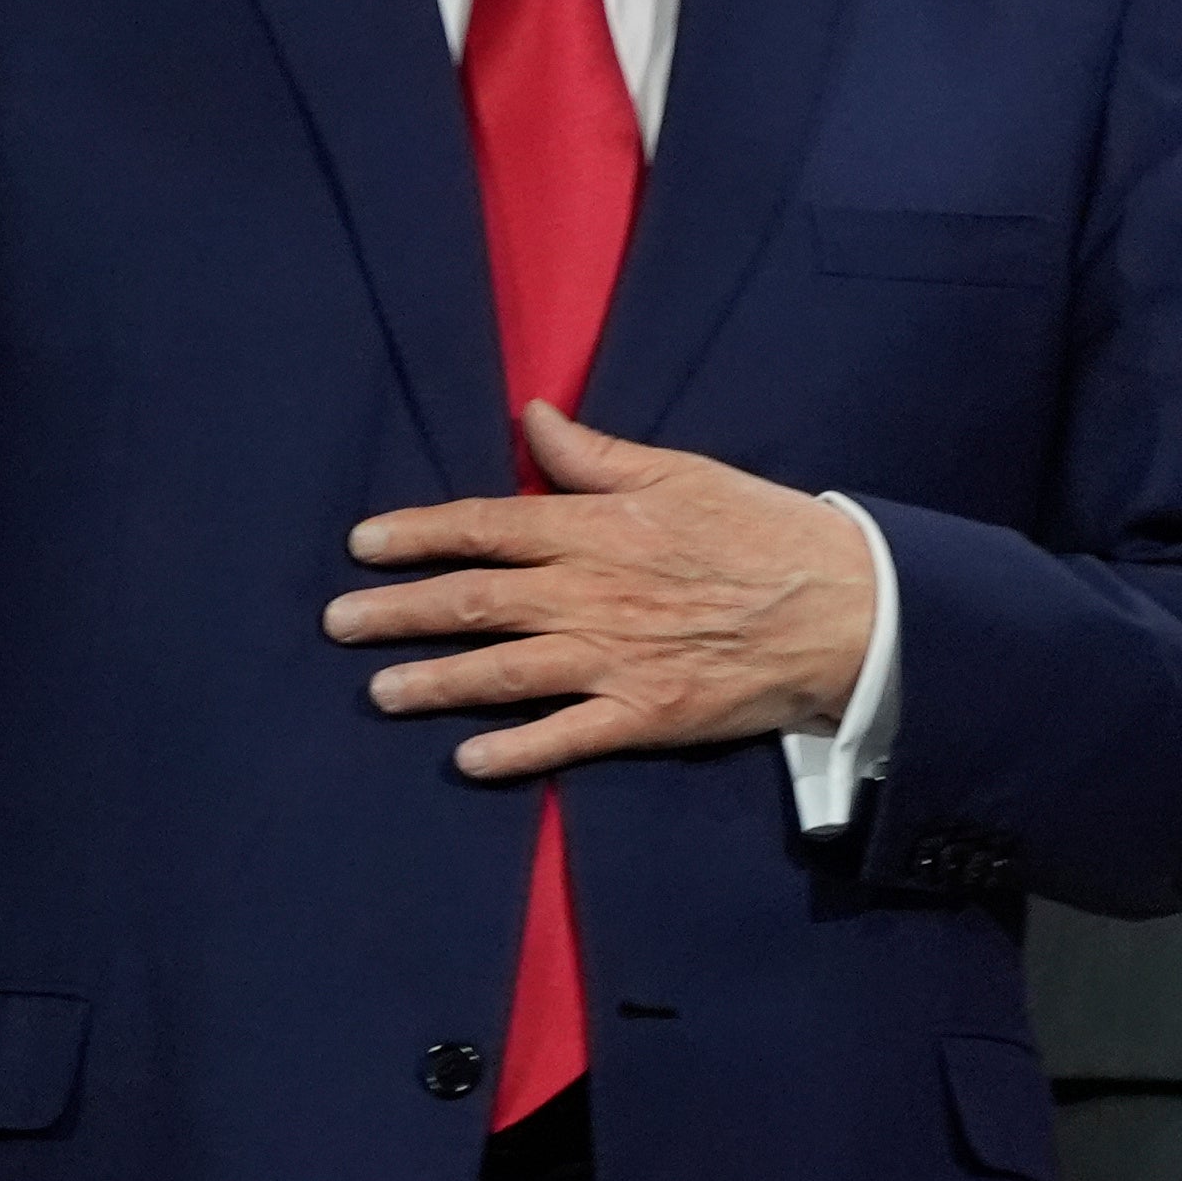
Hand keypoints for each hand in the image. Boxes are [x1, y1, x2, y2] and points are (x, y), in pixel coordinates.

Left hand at [330, 407, 877, 779]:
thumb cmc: (763, 528)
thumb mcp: (683, 472)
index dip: (419, 535)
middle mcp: (593, 594)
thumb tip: (533, 420)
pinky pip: (565, 737)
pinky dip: (514, 751)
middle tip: (338, 622)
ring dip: (435, 682)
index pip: (489, 527)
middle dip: (400, 611)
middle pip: (477, 602)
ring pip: (505, 672)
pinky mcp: (645, 715)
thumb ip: (598, 455)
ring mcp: (615, 660)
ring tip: (379, 692)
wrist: (843, 607)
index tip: (362, 544)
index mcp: (599, 528)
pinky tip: (467, 760)